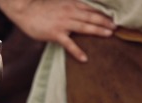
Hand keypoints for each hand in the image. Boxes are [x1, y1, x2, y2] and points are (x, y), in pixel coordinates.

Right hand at [0, 0, 115, 61]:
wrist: (25, 11)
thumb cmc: (39, 9)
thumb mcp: (58, 4)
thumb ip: (69, 8)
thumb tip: (77, 14)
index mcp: (71, 4)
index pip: (91, 9)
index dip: (102, 13)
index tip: (111, 18)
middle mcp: (69, 12)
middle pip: (92, 17)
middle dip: (105, 22)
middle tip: (115, 27)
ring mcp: (63, 24)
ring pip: (85, 27)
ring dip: (98, 31)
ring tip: (109, 35)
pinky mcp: (55, 34)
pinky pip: (69, 44)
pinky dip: (77, 52)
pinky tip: (84, 58)